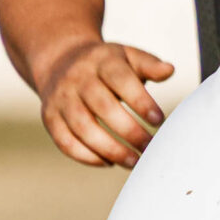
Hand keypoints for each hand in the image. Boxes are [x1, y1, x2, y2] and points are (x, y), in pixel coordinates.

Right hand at [38, 38, 173, 166]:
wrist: (60, 61)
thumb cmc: (107, 64)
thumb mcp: (128, 56)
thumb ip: (150, 65)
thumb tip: (169, 70)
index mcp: (102, 62)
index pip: (122, 81)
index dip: (140, 101)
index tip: (159, 120)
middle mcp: (78, 80)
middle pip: (103, 107)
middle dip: (129, 131)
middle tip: (150, 147)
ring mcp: (61, 99)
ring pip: (83, 128)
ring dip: (110, 149)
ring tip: (134, 161)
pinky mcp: (50, 117)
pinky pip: (65, 141)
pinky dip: (86, 156)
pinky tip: (109, 163)